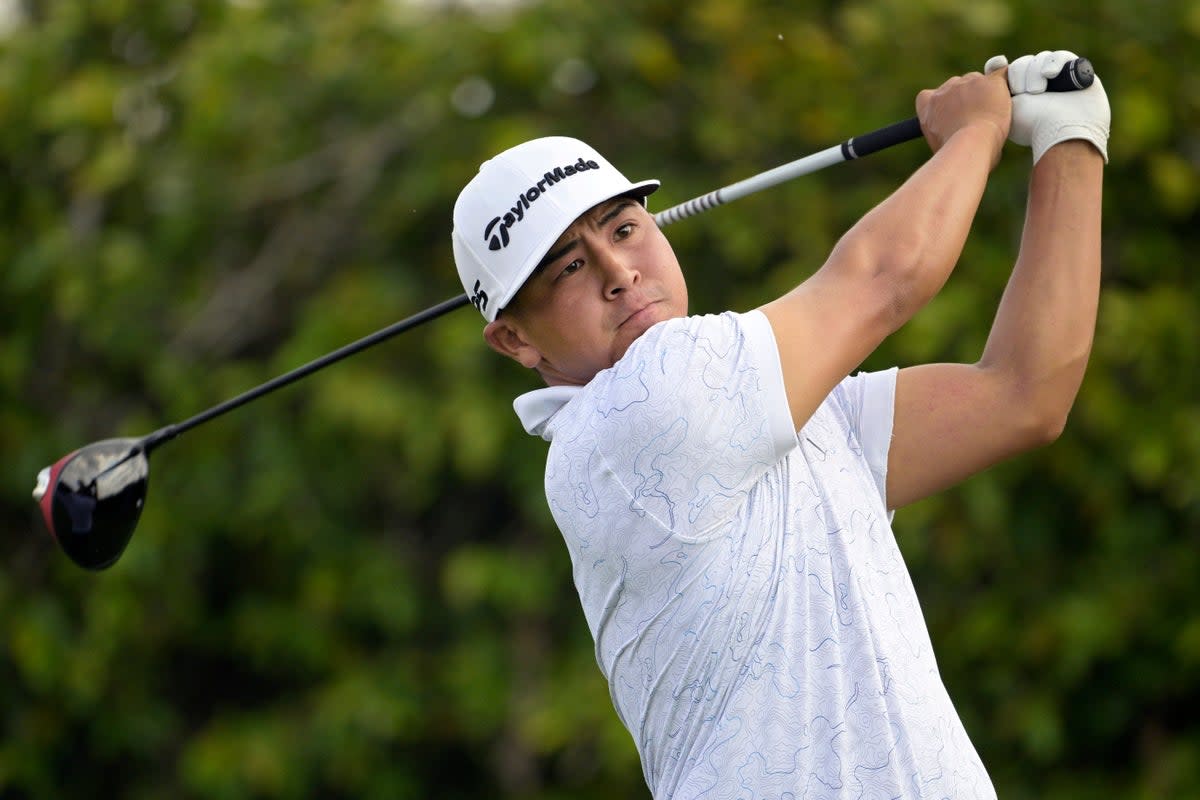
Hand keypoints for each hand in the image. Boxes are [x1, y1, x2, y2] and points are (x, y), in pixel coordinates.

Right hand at [916, 69, 1010, 166]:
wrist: (970, 145)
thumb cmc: (956, 154)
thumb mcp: (940, 144)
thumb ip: (946, 133)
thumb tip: (959, 139)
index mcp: (928, 104)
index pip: (930, 95)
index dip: (942, 104)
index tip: (950, 114)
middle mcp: (945, 89)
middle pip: (957, 85)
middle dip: (966, 98)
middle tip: (976, 117)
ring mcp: (969, 82)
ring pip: (979, 81)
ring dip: (985, 94)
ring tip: (993, 116)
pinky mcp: (991, 82)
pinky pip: (1002, 75)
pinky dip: (1005, 84)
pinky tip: (1009, 96)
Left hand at [985, 51, 1109, 163]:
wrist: (1062, 132)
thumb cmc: (1031, 124)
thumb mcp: (1007, 105)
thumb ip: (997, 85)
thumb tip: (996, 61)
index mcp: (1022, 95)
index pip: (1013, 70)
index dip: (1011, 71)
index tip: (1004, 73)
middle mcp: (1041, 86)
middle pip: (1026, 63)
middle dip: (1023, 74)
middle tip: (1029, 93)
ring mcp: (1060, 80)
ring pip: (1042, 59)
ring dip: (1036, 71)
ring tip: (1039, 90)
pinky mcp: (1078, 74)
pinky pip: (1063, 57)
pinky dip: (1055, 62)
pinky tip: (1050, 74)